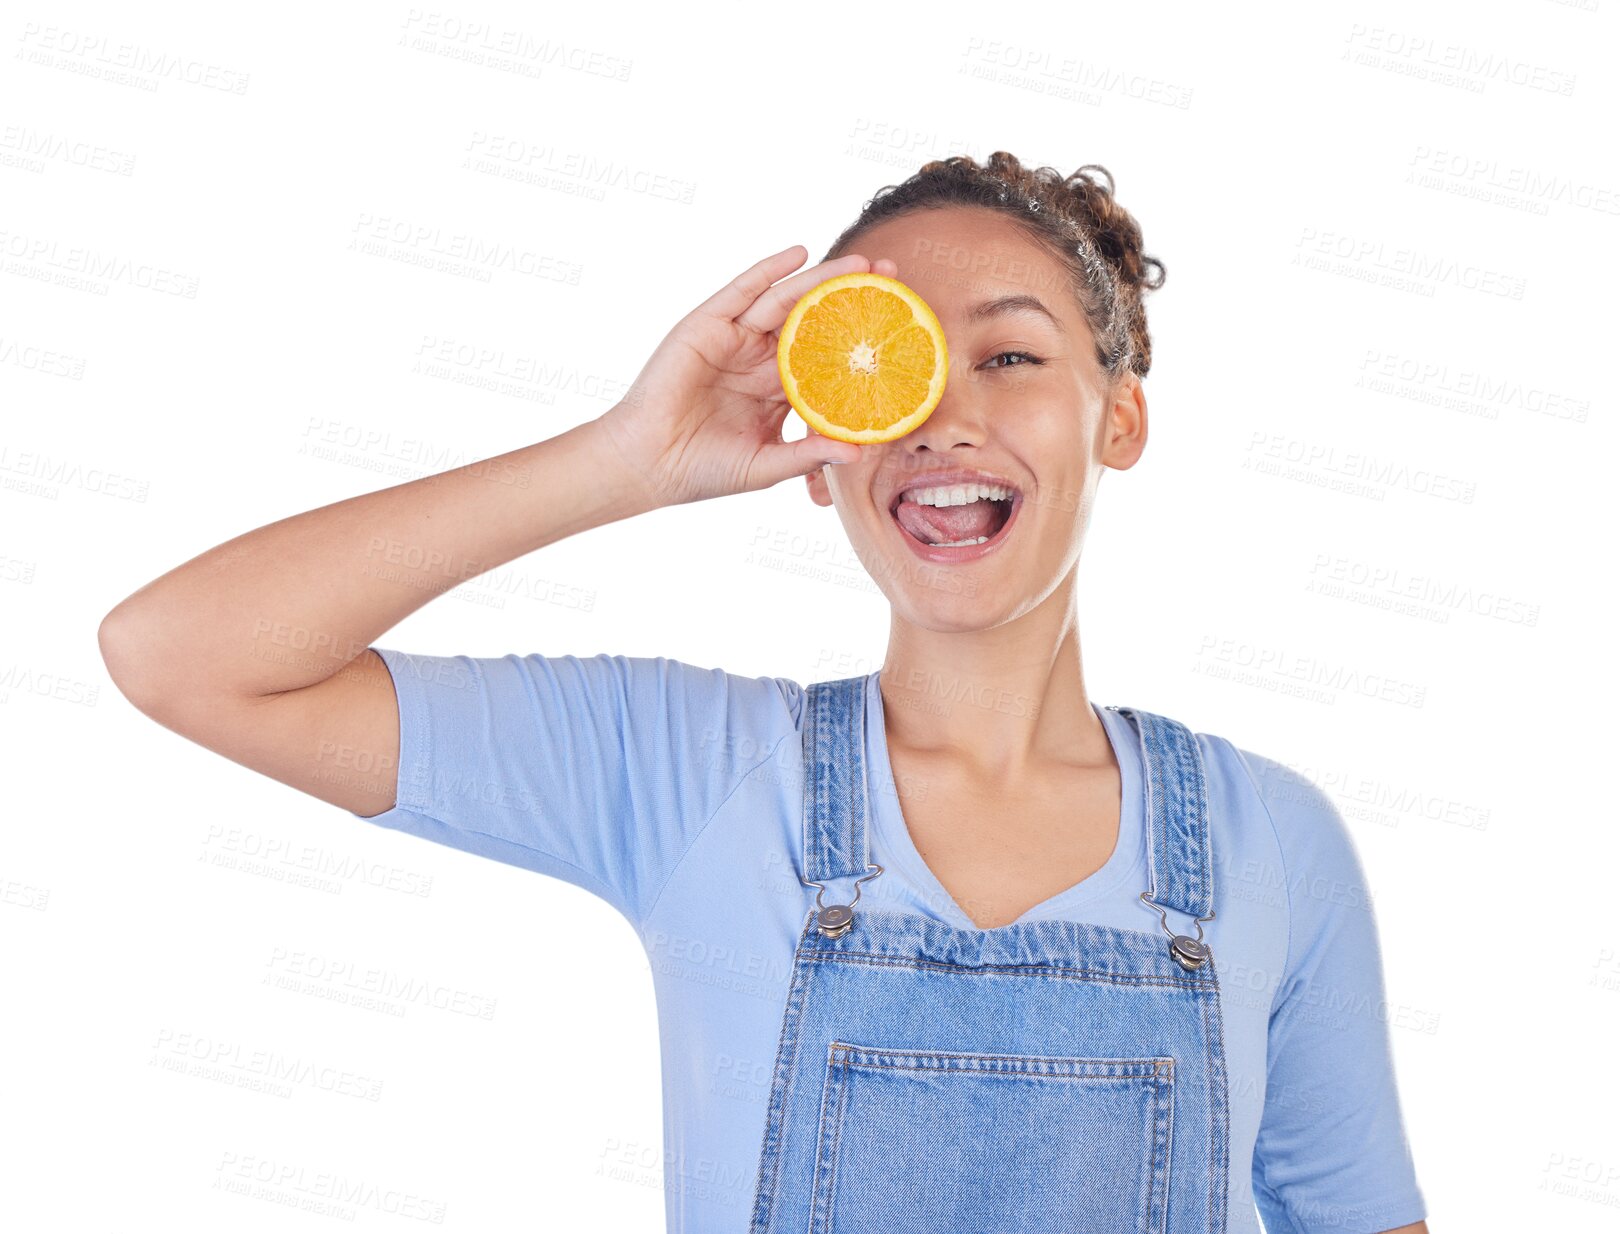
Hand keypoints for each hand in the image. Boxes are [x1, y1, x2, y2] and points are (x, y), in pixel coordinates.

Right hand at [595, 245, 899, 507]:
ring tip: (861, 264)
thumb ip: (810, 454)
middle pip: (815, 319)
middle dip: (853, 299)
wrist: (648, 465)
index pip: (828, 358)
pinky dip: (770, 270)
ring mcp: (734, 339)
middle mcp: (759, 359)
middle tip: (893, 279)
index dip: (862, 342)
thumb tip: (861, 452)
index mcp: (778, 391)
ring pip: (785, 300)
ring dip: (823, 279)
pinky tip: (799, 253)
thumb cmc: (703, 470)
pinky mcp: (708, 325)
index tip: (901, 330)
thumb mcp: (768, 464)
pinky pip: (743, 290)